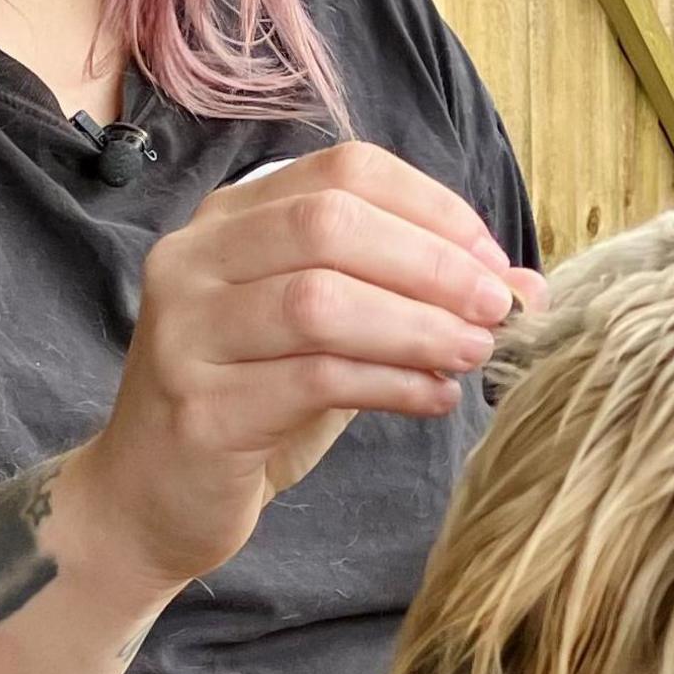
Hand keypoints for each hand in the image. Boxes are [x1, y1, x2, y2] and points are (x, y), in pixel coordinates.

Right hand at [66, 144, 545, 594]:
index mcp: (228, 219)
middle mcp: (194, 259)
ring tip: (473, 353)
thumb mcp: (332, 337)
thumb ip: (406, 299)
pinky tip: (434, 399)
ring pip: (319, 301)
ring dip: (416, 325)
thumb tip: (523, 285)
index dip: (431, 207)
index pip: (343, 172)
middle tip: (497, 308)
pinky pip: (312, 380)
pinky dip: (391, 385)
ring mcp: (186, 332)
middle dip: (432, 264)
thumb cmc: (253, 405)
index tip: (491, 259)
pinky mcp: (198, 408)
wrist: (150, 501)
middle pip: (330, 224)